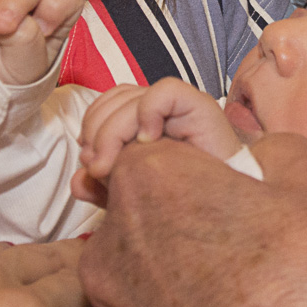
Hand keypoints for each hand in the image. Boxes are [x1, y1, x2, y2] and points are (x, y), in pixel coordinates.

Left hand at [72, 78, 240, 205]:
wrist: (228, 213)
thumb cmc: (185, 203)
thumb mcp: (132, 196)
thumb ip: (102, 187)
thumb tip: (78, 180)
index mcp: (145, 121)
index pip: (105, 103)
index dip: (91, 128)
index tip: (93, 164)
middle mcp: (163, 109)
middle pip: (114, 100)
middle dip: (98, 135)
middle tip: (103, 169)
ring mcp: (182, 105)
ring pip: (131, 98)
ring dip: (116, 131)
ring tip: (124, 164)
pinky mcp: (200, 106)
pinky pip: (163, 92)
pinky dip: (147, 114)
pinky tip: (150, 142)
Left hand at [80, 134, 306, 306]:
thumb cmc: (306, 280)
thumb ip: (273, 145)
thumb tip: (257, 152)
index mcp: (155, 178)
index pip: (150, 136)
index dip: (195, 154)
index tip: (228, 177)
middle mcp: (116, 235)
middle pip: (143, 196)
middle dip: (185, 203)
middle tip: (240, 226)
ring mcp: (110, 298)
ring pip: (139, 252)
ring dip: (175, 254)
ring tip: (233, 275)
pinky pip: (138, 304)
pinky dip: (168, 302)